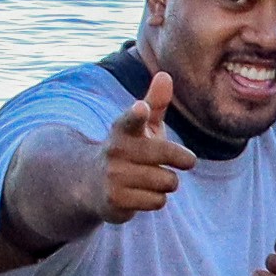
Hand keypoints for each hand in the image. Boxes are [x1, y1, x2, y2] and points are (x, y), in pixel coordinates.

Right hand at [91, 70, 186, 222]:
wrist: (90, 184)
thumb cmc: (128, 150)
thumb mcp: (141, 126)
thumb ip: (155, 102)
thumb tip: (165, 75)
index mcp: (123, 128)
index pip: (131, 119)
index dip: (137, 114)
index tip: (140, 108)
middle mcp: (116, 150)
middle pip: (166, 155)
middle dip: (182, 159)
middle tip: (185, 161)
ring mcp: (114, 176)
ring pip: (167, 181)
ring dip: (168, 183)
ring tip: (153, 179)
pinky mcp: (115, 201)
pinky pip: (157, 201)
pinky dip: (157, 199)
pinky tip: (142, 195)